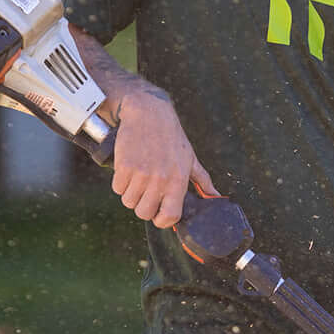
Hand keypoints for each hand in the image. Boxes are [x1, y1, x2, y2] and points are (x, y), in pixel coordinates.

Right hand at [109, 81, 212, 228]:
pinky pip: (117, 189)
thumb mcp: (190, 158)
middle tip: (145, 193)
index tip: (158, 214)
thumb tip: (216, 197)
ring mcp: (141, 173)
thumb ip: (203, 181)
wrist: (149, 113)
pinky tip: (128, 170)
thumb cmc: (171, 137)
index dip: (162, 220)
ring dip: (130, 194)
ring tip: (137, 179)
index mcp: (178, 180)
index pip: (170, 216)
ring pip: (128, 202)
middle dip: (143, 206)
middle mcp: (160, 179)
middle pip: (144, 213)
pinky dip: (120, 183)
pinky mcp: (124, 166)